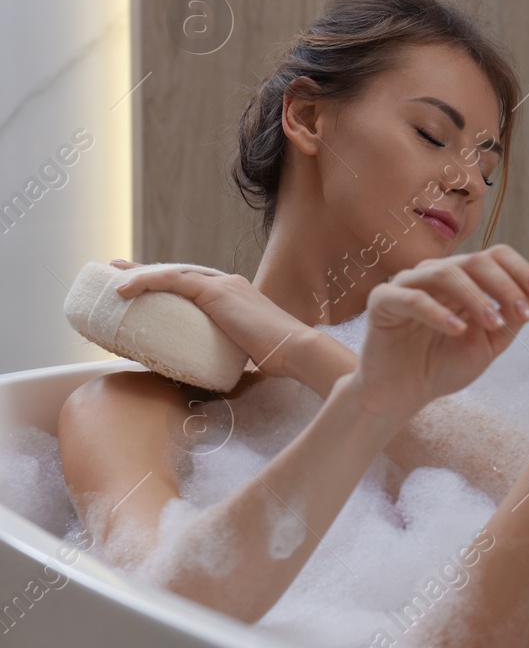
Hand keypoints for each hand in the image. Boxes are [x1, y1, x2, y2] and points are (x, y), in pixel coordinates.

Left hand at [108, 259, 317, 381]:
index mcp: (236, 296)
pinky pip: (173, 280)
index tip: (145, 291)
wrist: (295, 350)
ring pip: (173, 273)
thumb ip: (223, 354)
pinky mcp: (216, 292)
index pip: (194, 285)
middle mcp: (229, 283)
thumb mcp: (242, 352)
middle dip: (148, 273)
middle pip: (180, 274)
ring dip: (139, 274)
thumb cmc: (276, 359)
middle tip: (119, 274)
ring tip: (113, 276)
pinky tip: (124, 290)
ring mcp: (223, 285)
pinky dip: (147, 282)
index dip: (167, 286)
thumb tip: (202, 375)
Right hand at [351, 243, 528, 424]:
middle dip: (504, 285)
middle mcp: (435, 274)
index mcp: (462, 279)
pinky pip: (412, 297)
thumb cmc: (444, 366)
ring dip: (475, 297)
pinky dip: (437, 312)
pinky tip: (457, 330)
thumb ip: (511, 319)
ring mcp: (407, 284)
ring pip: (445, 273)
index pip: (493, 256)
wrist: (404, 394)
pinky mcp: (383, 301)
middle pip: (474, 260)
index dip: (520, 269)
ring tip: (493, 323)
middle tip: (522, 313)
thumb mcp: (489, 344)